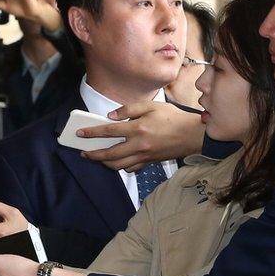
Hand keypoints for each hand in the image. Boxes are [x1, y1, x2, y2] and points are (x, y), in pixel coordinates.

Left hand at [76, 102, 204, 171]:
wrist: (194, 135)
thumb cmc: (173, 118)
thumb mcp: (152, 106)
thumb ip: (129, 109)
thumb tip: (110, 116)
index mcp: (138, 129)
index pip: (108, 131)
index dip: (92, 132)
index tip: (80, 133)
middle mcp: (139, 145)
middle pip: (109, 154)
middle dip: (93, 154)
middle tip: (83, 152)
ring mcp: (144, 156)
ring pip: (118, 165)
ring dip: (104, 163)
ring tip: (96, 158)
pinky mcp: (150, 162)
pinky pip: (131, 168)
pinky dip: (121, 167)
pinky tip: (117, 162)